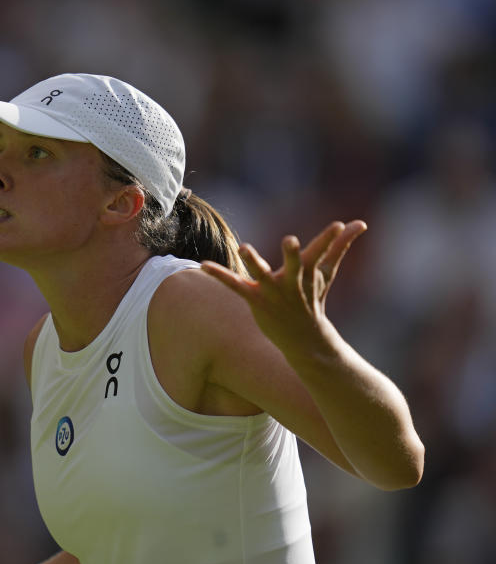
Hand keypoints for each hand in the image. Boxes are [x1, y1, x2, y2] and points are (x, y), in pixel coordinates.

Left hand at [199, 220, 366, 356]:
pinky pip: (234, 285)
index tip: (338, 224)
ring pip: (262, 275)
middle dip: (292, 255)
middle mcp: (291, 282)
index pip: (321, 253)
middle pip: (293, 266)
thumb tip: (360, 223)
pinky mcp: (255, 300)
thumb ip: (340, 247)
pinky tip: (203, 265)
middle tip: (290, 240)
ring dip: (254, 262)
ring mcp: (273, 292)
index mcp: (308, 273)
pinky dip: (220, 275)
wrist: (305, 340)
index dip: (330, 239)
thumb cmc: (313, 299)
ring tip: (244, 247)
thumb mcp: (326, 273)